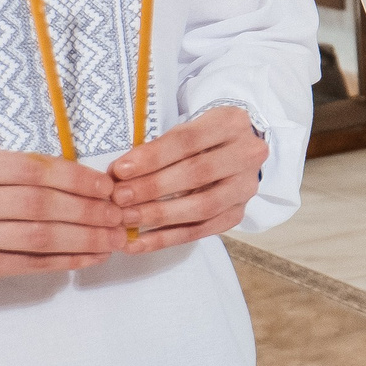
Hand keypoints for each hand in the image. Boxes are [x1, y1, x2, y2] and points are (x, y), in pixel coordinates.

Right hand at [0, 150, 125, 298]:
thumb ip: (13, 174)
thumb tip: (85, 181)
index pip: (33, 168)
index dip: (77, 177)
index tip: (107, 184)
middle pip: (40, 202)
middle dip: (88, 208)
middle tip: (118, 213)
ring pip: (39, 234)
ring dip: (85, 236)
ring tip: (113, 237)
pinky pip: (29, 262)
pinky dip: (66, 259)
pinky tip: (90, 256)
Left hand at [108, 105, 269, 253]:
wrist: (233, 152)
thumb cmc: (199, 139)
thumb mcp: (184, 129)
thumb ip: (158, 148)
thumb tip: (118, 174)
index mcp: (231, 123)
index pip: (188, 140)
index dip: (152, 156)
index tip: (121, 170)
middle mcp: (247, 154)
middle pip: (197, 173)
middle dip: (154, 187)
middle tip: (120, 197)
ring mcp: (245, 187)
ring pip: (203, 206)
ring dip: (160, 215)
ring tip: (127, 219)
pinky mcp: (237, 214)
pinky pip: (200, 231)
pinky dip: (166, 239)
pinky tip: (138, 242)